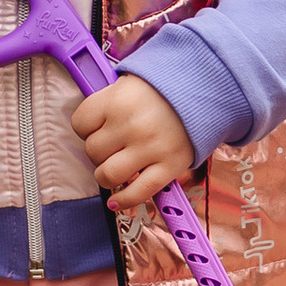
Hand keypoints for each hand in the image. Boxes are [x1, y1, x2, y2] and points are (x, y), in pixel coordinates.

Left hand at [70, 71, 196, 214]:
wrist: (205, 89)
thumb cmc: (161, 89)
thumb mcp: (127, 85)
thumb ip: (106, 106)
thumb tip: (88, 133)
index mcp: (116, 100)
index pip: (80, 124)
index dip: (86, 129)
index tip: (97, 129)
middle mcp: (131, 125)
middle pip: (93, 151)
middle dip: (99, 151)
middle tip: (113, 146)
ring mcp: (150, 148)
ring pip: (108, 175)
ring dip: (107, 176)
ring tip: (115, 169)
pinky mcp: (169, 167)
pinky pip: (138, 192)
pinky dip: (124, 200)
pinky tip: (117, 201)